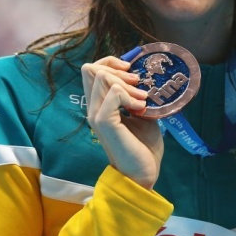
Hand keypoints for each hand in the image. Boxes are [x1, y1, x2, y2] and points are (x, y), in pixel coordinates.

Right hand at [81, 56, 162, 188]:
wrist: (143, 172)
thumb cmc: (143, 145)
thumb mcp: (142, 112)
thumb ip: (136, 95)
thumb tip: (144, 77)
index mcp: (100, 104)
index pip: (91, 69)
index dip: (110, 62)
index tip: (131, 71)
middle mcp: (94, 107)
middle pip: (91, 68)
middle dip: (119, 70)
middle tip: (139, 84)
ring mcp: (96, 115)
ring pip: (102, 77)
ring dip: (127, 83)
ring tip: (142, 99)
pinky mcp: (104, 123)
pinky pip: (114, 93)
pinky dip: (130, 95)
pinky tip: (140, 108)